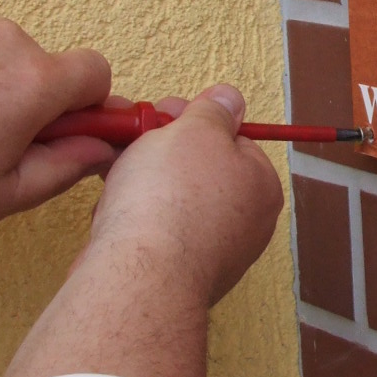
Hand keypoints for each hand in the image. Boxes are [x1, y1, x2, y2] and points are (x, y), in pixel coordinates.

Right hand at [0, 87, 284, 376]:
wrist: (138, 275)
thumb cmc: (171, 198)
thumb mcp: (197, 129)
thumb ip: (215, 110)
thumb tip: (231, 99)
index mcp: (262, 186)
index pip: (231, 140)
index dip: (192, 121)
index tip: (161, 115)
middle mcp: (247, 225)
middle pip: (200, 172)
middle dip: (161, 155)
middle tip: (133, 146)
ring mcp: (213, 255)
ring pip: (172, 204)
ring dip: (141, 188)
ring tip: (119, 186)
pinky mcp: (177, 277)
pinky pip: (154, 237)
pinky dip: (134, 223)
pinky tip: (114, 222)